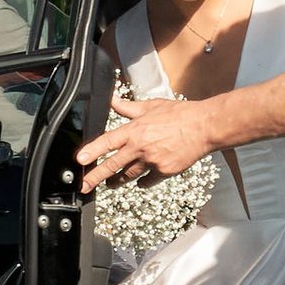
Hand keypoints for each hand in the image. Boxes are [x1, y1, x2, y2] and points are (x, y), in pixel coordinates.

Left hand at [77, 92, 217, 187]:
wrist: (204, 127)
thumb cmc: (180, 114)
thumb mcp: (151, 106)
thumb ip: (128, 107)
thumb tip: (111, 99)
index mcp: (135, 129)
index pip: (108, 141)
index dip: (92, 151)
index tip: (80, 160)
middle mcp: (141, 147)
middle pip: (113, 165)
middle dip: (96, 177)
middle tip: (85, 185)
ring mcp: (152, 161)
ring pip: (129, 175)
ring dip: (117, 181)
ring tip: (109, 184)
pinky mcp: (164, 171)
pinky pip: (148, 180)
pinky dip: (142, 182)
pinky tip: (139, 182)